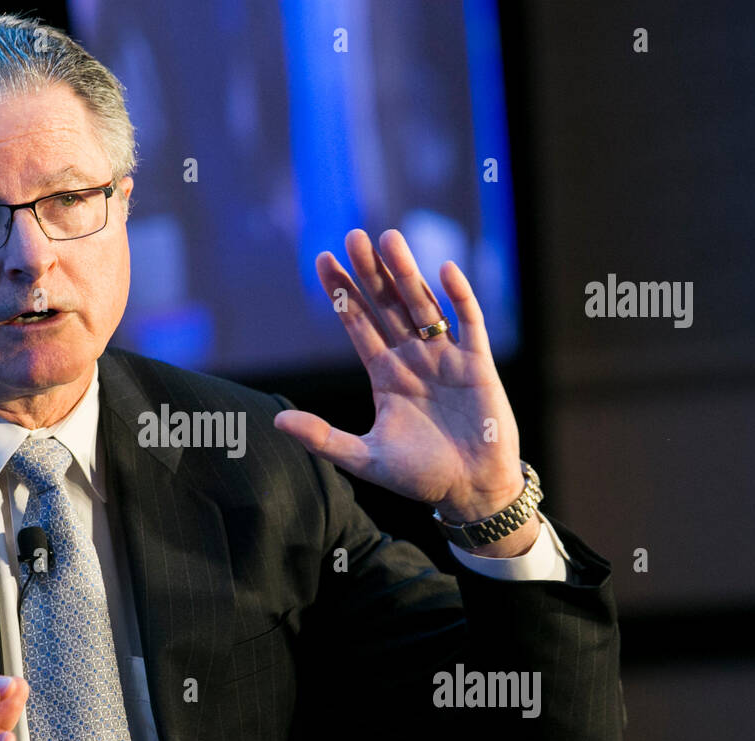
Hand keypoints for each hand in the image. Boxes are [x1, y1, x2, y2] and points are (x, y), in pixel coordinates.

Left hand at [274, 229, 527, 525]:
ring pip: (422, 306)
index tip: (322, 260)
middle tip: (352, 235)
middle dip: (369, 272)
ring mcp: (445, 358)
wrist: (471, 491)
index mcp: (385, 375)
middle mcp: (413, 358)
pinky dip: (459, 298)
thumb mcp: (363, 458)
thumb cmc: (420, 476)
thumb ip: (322, 438)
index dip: (341, 293)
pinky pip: (469, 323)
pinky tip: (444, 270)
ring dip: (407, 273)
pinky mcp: (478, 364)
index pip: (358, 324)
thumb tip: (277, 421)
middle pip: (387, 305)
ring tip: (389, 238)